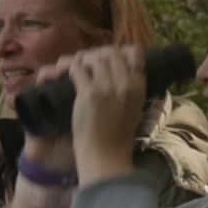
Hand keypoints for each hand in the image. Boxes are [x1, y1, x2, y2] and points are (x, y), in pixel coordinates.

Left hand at [61, 43, 147, 182]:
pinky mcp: (88, 93)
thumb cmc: (118, 136)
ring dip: (82, 60)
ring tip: (77, 67)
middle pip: (111, 52)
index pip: (134, 53)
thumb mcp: (134, 107)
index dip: (119, 52)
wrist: (105, 156)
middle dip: (97, 54)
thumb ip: (131, 87)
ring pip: (93, 58)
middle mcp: (125, 83)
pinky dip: (71, 69)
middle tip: (88, 63)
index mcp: (139, 86)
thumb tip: (125, 67)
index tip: (108, 59)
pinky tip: (69, 74)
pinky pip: (77, 69)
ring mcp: (107, 87)